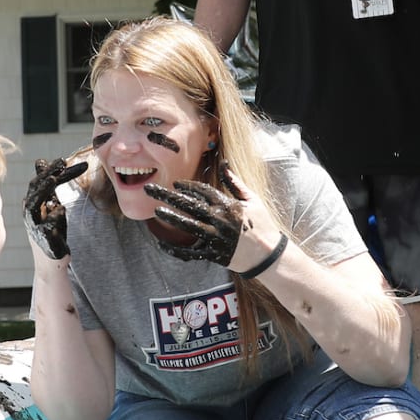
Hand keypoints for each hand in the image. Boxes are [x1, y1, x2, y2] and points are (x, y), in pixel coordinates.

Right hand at [24, 157, 87, 259]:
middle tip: (62, 161)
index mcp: (32, 203)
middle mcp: (29, 213)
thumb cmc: (51, 231)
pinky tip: (61, 209)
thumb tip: (40, 161)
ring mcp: (34, 226)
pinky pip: (45, 227)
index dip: (50, 169)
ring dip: (43, 190)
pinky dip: (53, 217)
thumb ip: (48, 186)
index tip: (64, 160)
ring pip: (33, 205)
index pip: (39, 182)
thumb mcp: (51, 204)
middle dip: (47, 173)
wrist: (51, 261)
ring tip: (54, 178)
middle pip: (34, 189)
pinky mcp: (42, 240)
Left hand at [143, 169, 261, 267]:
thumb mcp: (252, 199)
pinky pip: (190, 253)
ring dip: (171, 218)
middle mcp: (220, 220)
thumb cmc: (262, 224)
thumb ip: (234, 183)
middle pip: (189, 205)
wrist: (269, 254)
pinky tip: (161, 245)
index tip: (176, 184)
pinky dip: (175, 250)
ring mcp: (216, 238)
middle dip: (167, 196)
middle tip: (149, 190)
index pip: (203, 191)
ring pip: (188, 226)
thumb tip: (223, 164)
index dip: (187, 186)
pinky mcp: (214, 255)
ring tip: (157, 211)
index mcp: (229, 205)